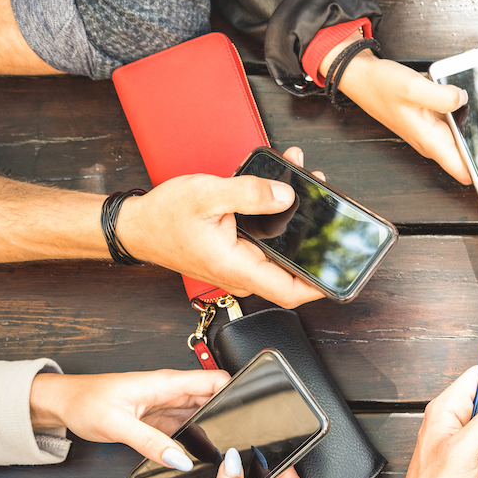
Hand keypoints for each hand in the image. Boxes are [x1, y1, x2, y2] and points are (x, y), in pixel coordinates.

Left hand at [29, 368, 229, 470]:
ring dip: (213, 428)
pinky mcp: (162, 419)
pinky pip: (188, 426)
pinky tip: (199, 451)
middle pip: (215, 398)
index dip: (238, 391)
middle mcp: (172, 391)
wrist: (63, 404)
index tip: (252, 410)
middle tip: (238, 437)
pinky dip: (197, 437)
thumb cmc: (85, 402)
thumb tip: (181, 459)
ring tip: (221, 448)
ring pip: (204, 413)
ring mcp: (168, 405)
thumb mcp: (117, 425)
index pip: (216, 379)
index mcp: (168, 383)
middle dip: (230, 414)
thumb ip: (151, 443)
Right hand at [117, 146, 325, 308]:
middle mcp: (241, 273)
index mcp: (235, 267)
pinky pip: (266, 243)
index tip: (341, 270)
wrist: (136, 226)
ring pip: (280, 252)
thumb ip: (249, 193)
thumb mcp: (207, 194)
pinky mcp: (237, 254)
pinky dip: (278, 218)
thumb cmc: (162, 217)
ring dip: (297, 222)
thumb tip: (285, 195)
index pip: (289, 290)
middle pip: (291, 267)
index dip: (320, 284)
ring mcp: (239, 265)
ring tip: (307, 186)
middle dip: (314, 238)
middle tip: (327, 206)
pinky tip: (282, 191)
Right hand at [320, 36, 470, 184]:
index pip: (463, 172)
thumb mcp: (412, 87)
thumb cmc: (380, 86)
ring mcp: (433, 130)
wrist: (362, 76)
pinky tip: (472, 99)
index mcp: (430, 141)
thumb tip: (464, 98)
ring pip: (463, 137)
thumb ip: (441, 96)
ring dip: (477, 129)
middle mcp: (433, 140)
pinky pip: (455, 121)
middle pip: (468, 156)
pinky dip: (464, 114)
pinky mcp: (432, 118)